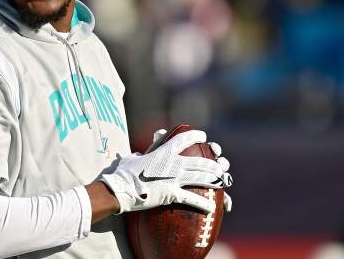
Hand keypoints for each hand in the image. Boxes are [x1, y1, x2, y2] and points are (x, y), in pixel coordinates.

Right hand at [99, 130, 232, 213]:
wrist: (119, 188)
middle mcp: (171, 164)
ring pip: (200, 177)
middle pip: (199, 161)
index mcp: (162, 153)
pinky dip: (203, 203)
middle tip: (221, 166)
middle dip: (212, 164)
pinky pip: (192, 198)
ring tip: (223, 181)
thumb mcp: (131, 159)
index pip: (182, 140)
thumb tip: (139, 154)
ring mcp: (172, 178)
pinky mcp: (171, 194)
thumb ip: (139, 155)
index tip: (203, 136)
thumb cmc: (123, 173)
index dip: (195, 137)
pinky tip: (212, 207)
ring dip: (213, 179)